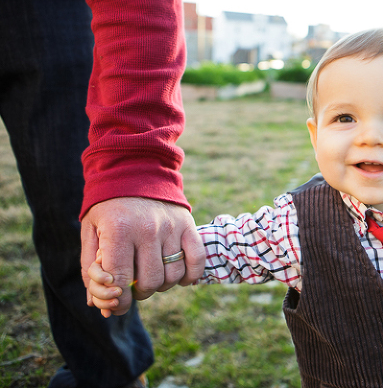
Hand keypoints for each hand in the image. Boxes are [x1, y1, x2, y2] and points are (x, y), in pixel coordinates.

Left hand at [81, 197, 204, 315]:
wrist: (136, 171)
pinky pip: (197, 260)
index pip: (121, 280)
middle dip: (140, 293)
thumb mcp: (90, 233)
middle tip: (134, 287)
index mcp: (118, 231)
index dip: (119, 301)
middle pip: (150, 282)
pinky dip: (190, 276)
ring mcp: (171, 227)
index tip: (117, 305)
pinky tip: (179, 278)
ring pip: (173, 275)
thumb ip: (91, 270)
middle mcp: (147, 229)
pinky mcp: (188, 225)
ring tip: (152, 277)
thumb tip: (100, 307)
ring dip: (162, 285)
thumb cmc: (109, 208)